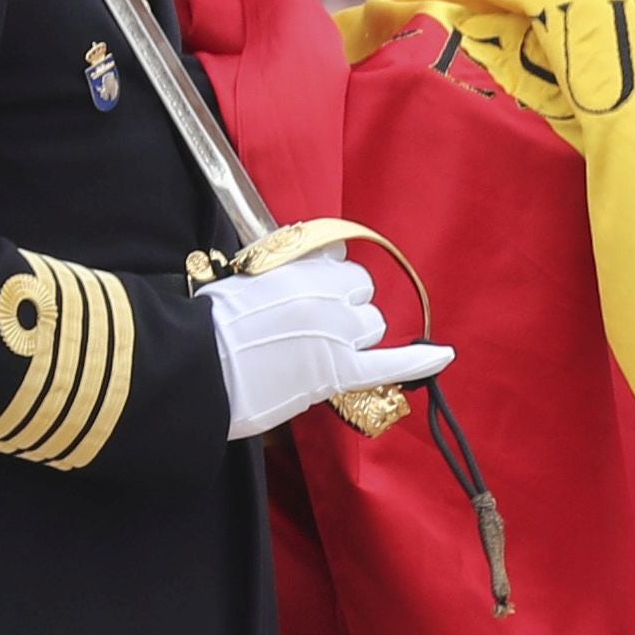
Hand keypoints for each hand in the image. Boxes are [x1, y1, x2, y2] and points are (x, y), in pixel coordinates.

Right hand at [206, 250, 454, 437]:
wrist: (190, 366)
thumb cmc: (202, 326)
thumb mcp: (241, 277)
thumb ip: (281, 270)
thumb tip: (310, 264)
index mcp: (299, 267)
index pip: (340, 262)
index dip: (331, 284)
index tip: (313, 296)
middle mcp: (325, 294)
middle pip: (362, 295)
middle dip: (346, 311)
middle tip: (309, 332)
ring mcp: (335, 333)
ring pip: (372, 327)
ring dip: (356, 339)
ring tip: (317, 354)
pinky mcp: (335, 371)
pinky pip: (390, 363)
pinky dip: (419, 360)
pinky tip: (444, 355)